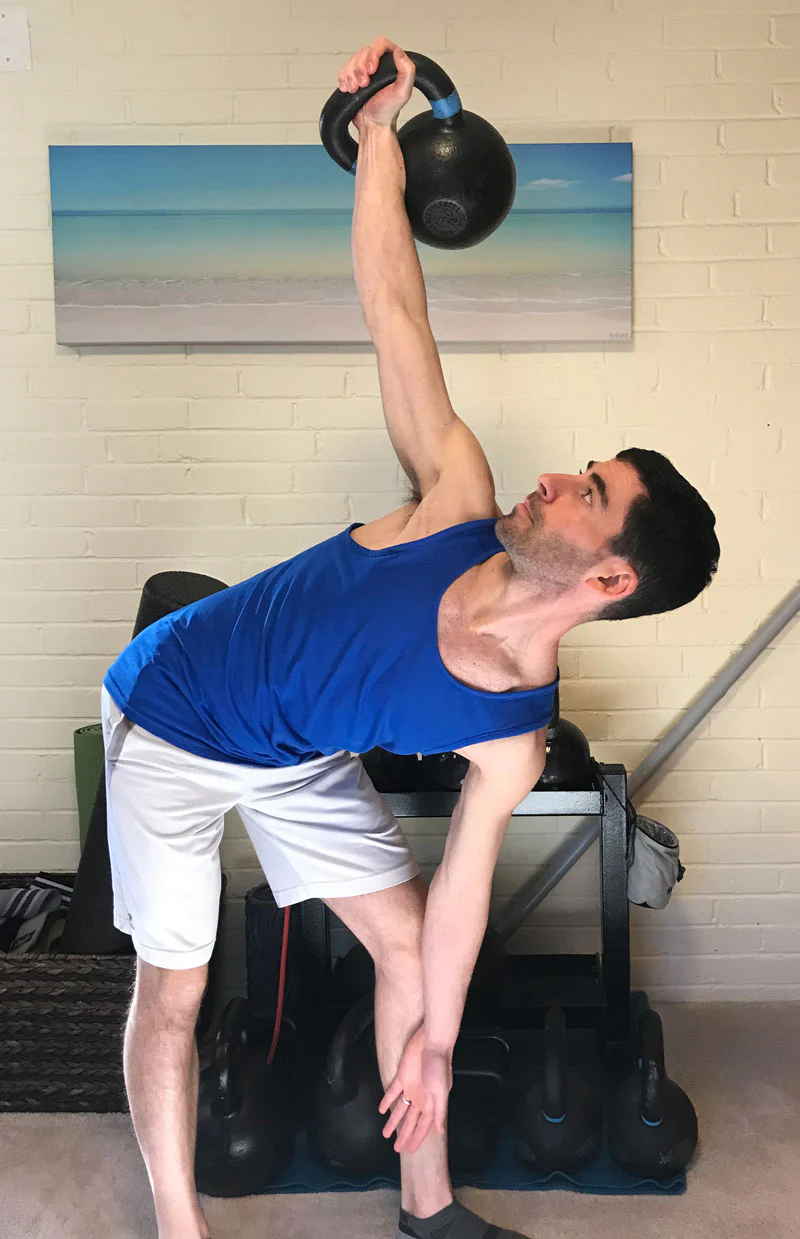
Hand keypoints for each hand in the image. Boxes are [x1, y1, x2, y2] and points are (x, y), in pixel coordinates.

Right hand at [336, 36, 415, 130]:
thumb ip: (407, 71)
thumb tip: (398, 52)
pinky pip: (343, 70)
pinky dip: (343, 79)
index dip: (373, 54)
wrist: (373, 124)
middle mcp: (378, 64)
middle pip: (363, 52)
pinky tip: (348, 89)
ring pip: (352, 61)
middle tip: (364, 85)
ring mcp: (364, 70)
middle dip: (360, 69)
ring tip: (356, 90)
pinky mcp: (353, 77)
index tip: (371, 71)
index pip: (381, 44)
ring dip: (351, 75)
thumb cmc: (388, 111)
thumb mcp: (403, 92)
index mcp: (392, 63)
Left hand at [379, 1026, 452, 1154]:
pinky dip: (387, 1101)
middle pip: (410, 1121)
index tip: (411, 1151)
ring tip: (385, 1134)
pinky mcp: (402, 1076)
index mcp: (431, 1104)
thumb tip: (440, 1131)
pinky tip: (381, 1110)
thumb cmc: (439, 1068)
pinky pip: (392, 1092)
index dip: (417, 1138)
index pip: (422, 1126)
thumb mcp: (441, 1092)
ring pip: (400, 1109)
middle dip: (404, 1135)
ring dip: (393, 1121)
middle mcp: (420, 1098)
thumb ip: (439, 1112)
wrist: (432, 1043)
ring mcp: (410, 1088)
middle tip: (396, 1149)